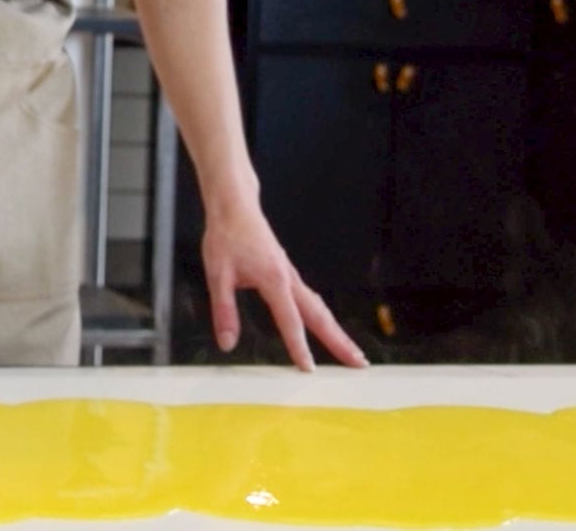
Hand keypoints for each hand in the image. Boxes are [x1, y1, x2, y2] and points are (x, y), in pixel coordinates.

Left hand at [201, 202, 368, 370]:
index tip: (309, 369)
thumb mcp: (216, 274)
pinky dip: (323, 318)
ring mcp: (291, 276)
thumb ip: (223, 310)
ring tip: (352, 353)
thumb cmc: (226, 236)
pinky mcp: (288, 274)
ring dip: (336, 331)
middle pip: (320, 316)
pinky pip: (311, 300)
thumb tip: (227, 343)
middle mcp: (289, 279)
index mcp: (274, 279)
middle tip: (359, 364)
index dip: (299, 346)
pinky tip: (325, 327)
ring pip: (320, 309)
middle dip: (340, 342)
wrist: (235, 206)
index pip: (290, 320)